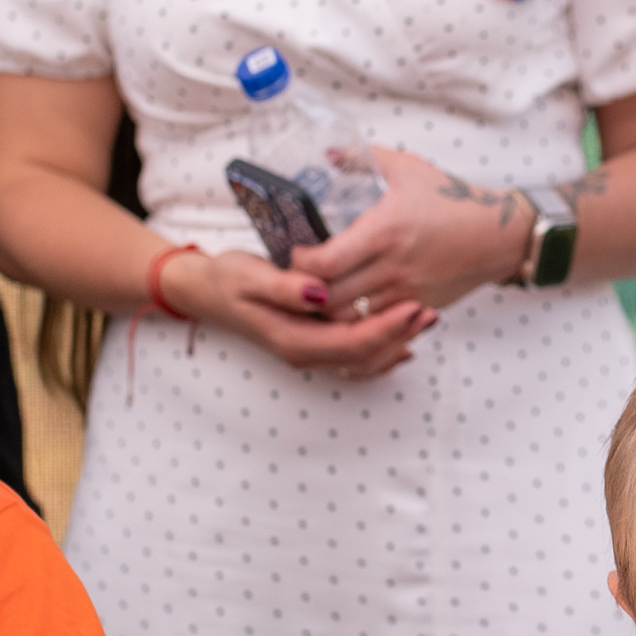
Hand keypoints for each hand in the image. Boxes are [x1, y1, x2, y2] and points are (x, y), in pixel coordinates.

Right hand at [172, 247, 434, 376]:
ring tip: (426, 318)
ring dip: (397, 341)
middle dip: (401, 335)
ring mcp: (309, 351)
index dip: (387, 329)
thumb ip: (285, 287)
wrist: (205, 291)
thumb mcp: (250, 276)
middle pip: (364, 355)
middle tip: (431, 310)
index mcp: (293, 339)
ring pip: (364, 359)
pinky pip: (355, 355)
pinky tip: (404, 339)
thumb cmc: (226, 279)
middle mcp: (305, 352)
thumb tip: (320, 294)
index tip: (414, 307)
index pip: (352, 343)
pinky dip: (383, 349)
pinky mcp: (313, 342)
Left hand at [291, 146, 530, 319]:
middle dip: (307, 292)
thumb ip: (361, 158)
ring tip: (321, 294)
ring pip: (350, 319)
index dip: (301, 264)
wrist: (499, 235)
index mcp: (385, 231)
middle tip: (300, 278)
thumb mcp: (407, 168)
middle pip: (330, 299)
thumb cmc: (453, 199)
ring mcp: (406, 293)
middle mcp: (393, 267)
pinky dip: (358, 321)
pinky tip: (351, 306)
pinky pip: (377, 326)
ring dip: (330, 310)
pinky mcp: (418, 308)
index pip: (325, 263)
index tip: (297, 253)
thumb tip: (325, 152)